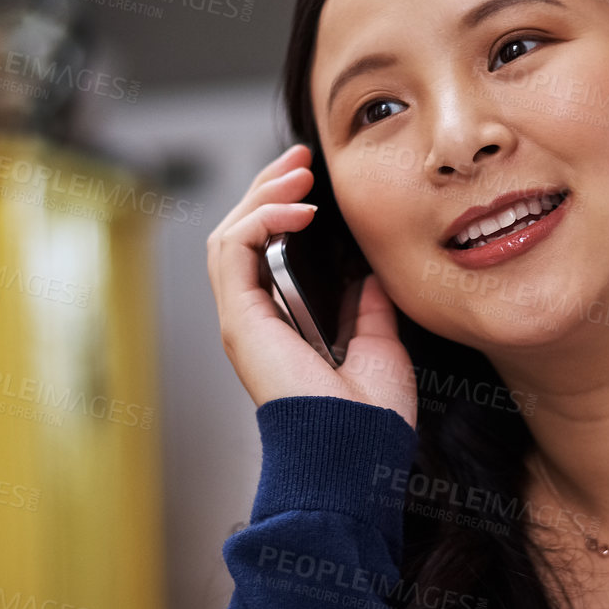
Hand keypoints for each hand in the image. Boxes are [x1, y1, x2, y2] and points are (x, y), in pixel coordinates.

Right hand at [206, 144, 417, 431]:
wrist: (358, 450)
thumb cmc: (368, 414)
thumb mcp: (377, 343)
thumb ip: (367, 305)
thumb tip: (370, 271)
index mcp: (284, 325)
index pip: (268, 250)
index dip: (284, 208)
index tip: (317, 180)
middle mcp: (257, 319)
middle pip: (244, 234)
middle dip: (270, 187)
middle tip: (302, 158)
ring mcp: (244, 318)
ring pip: (231, 234)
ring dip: (263, 194)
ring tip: (299, 172)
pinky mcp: (240, 318)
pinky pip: (234, 249)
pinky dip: (262, 219)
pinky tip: (299, 209)